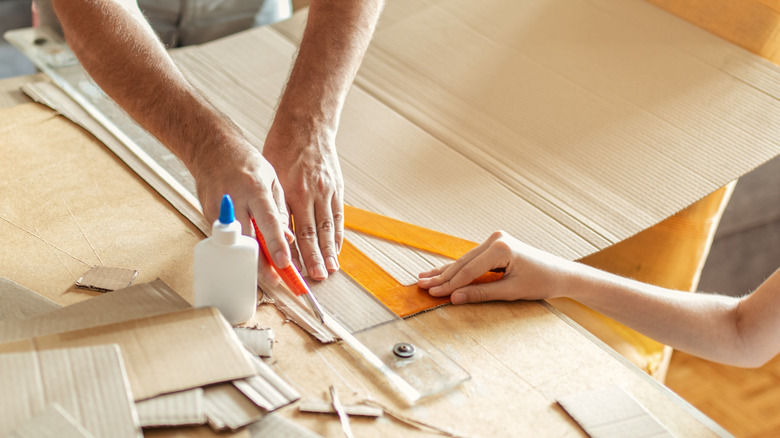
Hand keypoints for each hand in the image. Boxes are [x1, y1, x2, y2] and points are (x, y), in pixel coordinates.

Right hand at [190, 133, 291, 283]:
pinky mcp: (207, 214)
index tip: (284, 263)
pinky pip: (225, 237)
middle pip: (247, 239)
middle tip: (274, 279)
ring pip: (233, 243)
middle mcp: (234, 199)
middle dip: (260, 263)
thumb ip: (281, 209)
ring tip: (264, 273)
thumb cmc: (245, 162)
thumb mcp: (272, 178)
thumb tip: (288, 237)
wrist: (211, 148)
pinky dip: (238, 248)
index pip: (268, 222)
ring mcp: (218, 209)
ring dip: (248, 261)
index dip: (276, 244)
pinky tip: (248, 255)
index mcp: (254, 188)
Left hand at [262, 120, 343, 280]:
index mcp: (290, 190)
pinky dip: (337, 235)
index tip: (288, 269)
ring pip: (327, 228)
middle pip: (311, 233)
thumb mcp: (269, 174)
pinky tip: (335, 249)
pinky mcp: (336, 188)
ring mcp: (326, 191)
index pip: (289, 229)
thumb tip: (268, 231)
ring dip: (328, 252)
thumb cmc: (282, 148)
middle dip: (313, 258)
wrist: (307, 125)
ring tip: (329, 270)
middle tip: (313, 279)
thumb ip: (271, 203)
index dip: (289, 251)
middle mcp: (309, 193)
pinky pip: (338, 217)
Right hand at [418, 231, 566, 303]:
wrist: (561, 274)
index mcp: (501, 248)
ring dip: (446, 272)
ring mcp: (495, 240)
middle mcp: (496, 239)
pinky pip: (473, 259)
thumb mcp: (510, 292)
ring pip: (465, 260)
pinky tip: (441, 272)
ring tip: (424, 279)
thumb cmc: (542, 282)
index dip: (449, 284)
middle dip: (442, 277)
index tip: (432, 294)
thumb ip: (480, 293)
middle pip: (463, 263)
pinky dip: (458, 268)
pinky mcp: (496, 245)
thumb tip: (454, 298)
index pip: (468, 270)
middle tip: (421, 286)